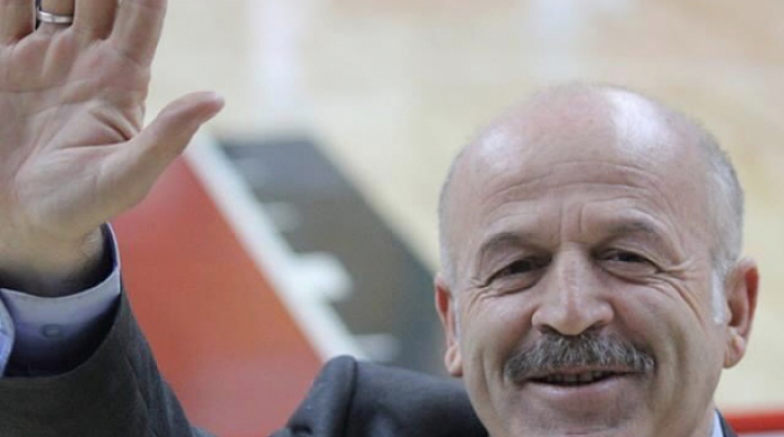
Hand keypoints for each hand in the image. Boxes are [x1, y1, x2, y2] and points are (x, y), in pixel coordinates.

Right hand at [0, 0, 223, 294]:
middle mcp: (87, 59)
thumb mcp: (128, 176)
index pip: (142, 15)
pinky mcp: (3, 61)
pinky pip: (9, 9)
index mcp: (122, 80)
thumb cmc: (80, 206)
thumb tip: (217, 98)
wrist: (20, 222)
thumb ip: (168, 137)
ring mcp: (45, 56)